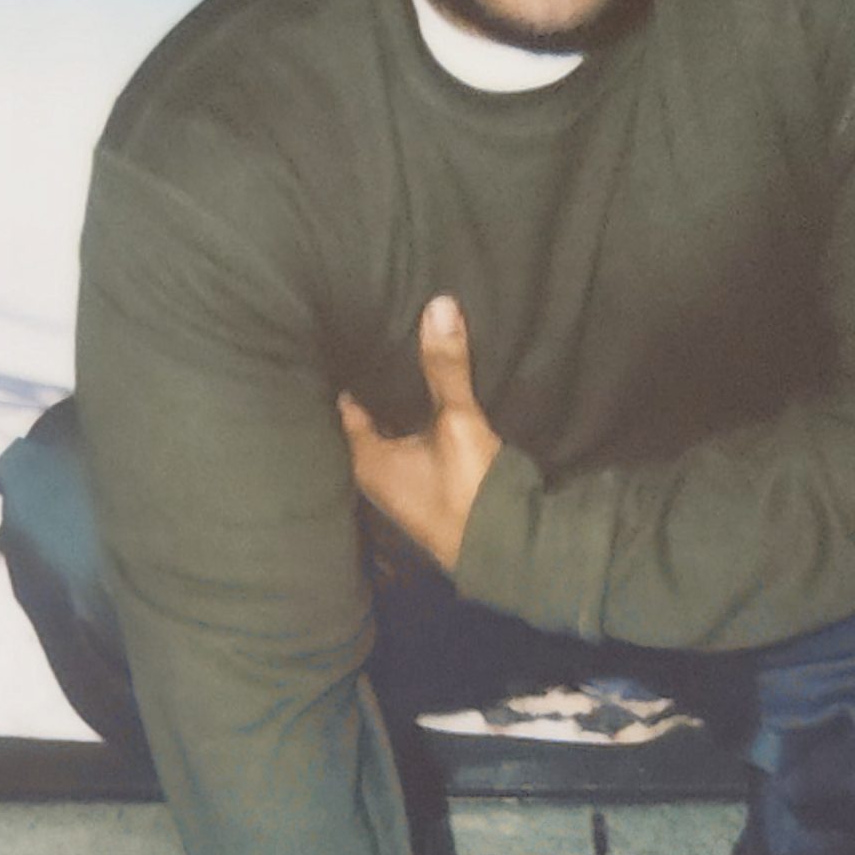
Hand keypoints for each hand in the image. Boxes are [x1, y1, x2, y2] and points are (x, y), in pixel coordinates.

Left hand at [339, 294, 501, 574]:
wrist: (508, 551)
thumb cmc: (468, 491)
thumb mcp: (457, 421)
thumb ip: (446, 366)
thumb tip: (438, 303)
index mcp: (367, 461)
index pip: (347, 405)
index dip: (352, 371)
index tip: (355, 336)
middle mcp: (377, 477)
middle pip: (370, 420)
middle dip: (378, 386)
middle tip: (382, 339)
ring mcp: (404, 489)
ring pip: (395, 436)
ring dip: (401, 409)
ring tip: (407, 363)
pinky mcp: (429, 493)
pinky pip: (416, 450)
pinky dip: (419, 429)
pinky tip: (433, 407)